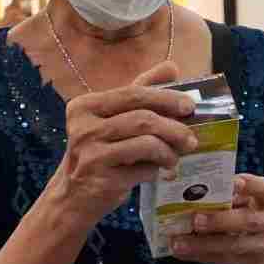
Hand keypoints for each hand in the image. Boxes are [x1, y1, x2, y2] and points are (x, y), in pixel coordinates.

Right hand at [51, 61, 197, 224]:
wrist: (73, 197)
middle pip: (142, 118)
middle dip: (173, 127)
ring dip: (169, 151)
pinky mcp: (102, 179)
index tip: (189, 106)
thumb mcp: (111, 119)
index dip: (165, 98)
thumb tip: (171, 66)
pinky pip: (144, 168)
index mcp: (85, 105)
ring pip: (146, 143)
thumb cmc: (98, 153)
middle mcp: (84, 127)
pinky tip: (159, 171)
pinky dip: (157, 169)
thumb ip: (139, 91)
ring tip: (176, 157)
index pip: (133, 93)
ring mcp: (91, 153)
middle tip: (191, 138)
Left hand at [171, 173, 263, 263]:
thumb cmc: (254, 220)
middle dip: (220, 220)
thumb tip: (191, 193)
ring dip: (203, 244)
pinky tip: (183, 252)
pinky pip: (224, 260)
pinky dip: (201, 255)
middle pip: (249, 220)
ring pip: (234, 245)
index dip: (251, 185)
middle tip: (196, 219)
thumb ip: (230, 198)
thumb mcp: (250, 204)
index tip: (233, 183)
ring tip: (179, 243)